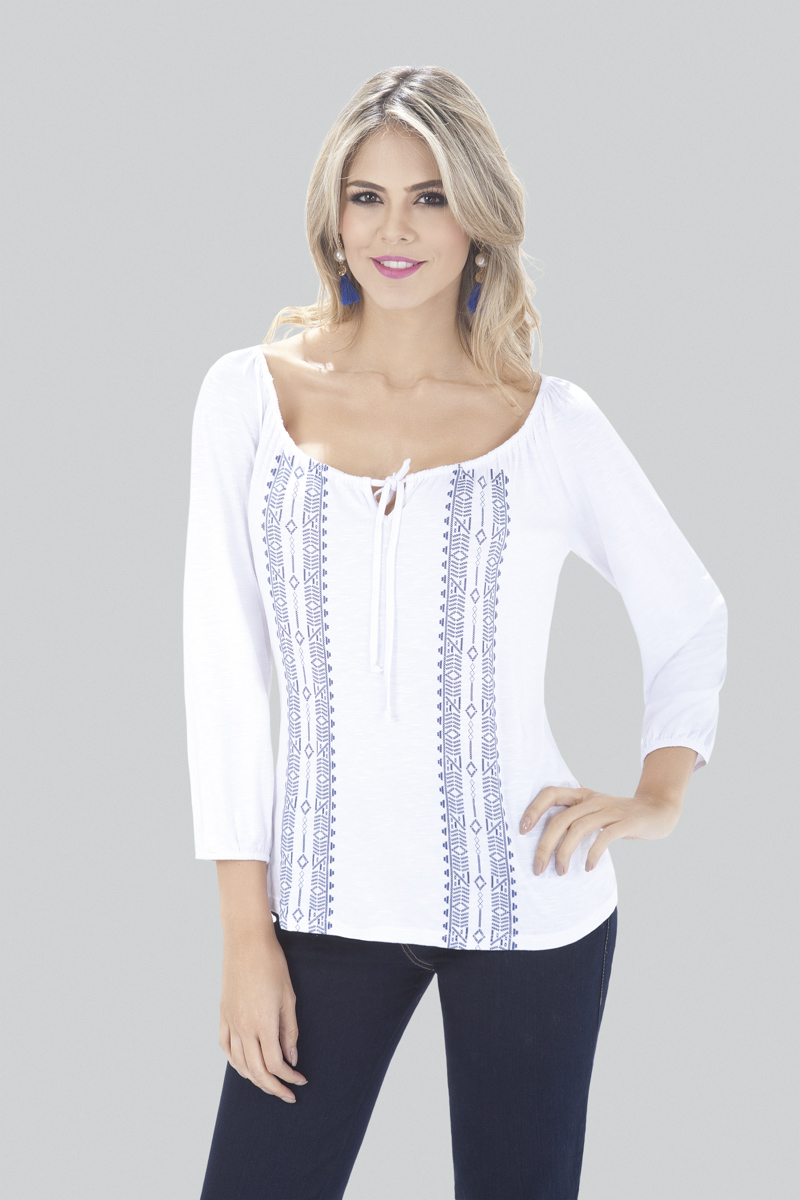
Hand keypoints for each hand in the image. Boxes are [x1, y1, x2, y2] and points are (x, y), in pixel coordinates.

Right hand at [219, 925, 308, 1101]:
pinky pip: (226, 1047)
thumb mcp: (289, 997)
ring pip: (239, 1063)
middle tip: (287, 1094)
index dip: (289, 1078)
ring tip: (270, 1083)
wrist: (247, 942)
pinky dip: (236, 1063)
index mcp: (263, 1023)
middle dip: (273, 1087)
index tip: (300, 1081)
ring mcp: (230, 1022)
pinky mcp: (223, 1015)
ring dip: (255, 1079)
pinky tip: (245, 1067)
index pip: (275, 1064)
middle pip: (257, 1071)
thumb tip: (291, 1059)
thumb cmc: (272, 965)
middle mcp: (244, 1027)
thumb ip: (289, 1031)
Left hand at [518, 786, 681, 875]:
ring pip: (578, 829)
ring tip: (561, 872)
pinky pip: (604, 837)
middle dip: (544, 845)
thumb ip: (574, 818)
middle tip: (537, 868)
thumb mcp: (594, 811)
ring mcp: (609, 810)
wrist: (657, 810)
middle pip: (560, 819)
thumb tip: (544, 841)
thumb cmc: (619, 815)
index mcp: (581, 795)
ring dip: (565, 853)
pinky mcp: (626, 822)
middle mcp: (592, 800)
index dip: (533, 809)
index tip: (521, 830)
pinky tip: (588, 867)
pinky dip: (593, 854)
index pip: (550, 793)